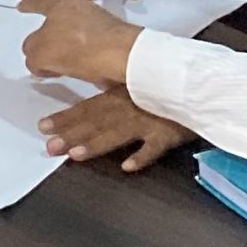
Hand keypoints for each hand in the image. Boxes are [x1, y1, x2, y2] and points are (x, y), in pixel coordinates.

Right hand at [18, 0, 140, 85]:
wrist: (122, 56)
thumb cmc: (76, 48)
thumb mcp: (41, 53)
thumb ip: (32, 54)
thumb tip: (36, 60)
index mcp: (60, 3)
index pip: (38, 2)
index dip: (28, 5)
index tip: (20, 7)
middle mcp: (80, 7)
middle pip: (55, 19)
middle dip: (46, 33)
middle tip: (39, 50)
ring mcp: (98, 21)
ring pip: (72, 34)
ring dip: (64, 48)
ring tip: (58, 65)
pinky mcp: (112, 37)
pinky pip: (88, 46)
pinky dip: (81, 56)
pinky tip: (79, 68)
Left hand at [39, 88, 192, 171]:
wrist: (204, 85)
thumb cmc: (171, 81)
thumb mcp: (142, 80)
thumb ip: (120, 88)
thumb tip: (97, 95)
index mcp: (123, 91)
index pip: (88, 106)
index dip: (65, 117)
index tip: (43, 126)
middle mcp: (131, 106)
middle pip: (97, 121)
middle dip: (72, 133)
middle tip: (49, 147)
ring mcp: (149, 120)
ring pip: (118, 133)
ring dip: (97, 144)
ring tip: (75, 155)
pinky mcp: (169, 133)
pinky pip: (155, 147)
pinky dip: (142, 156)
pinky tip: (127, 166)